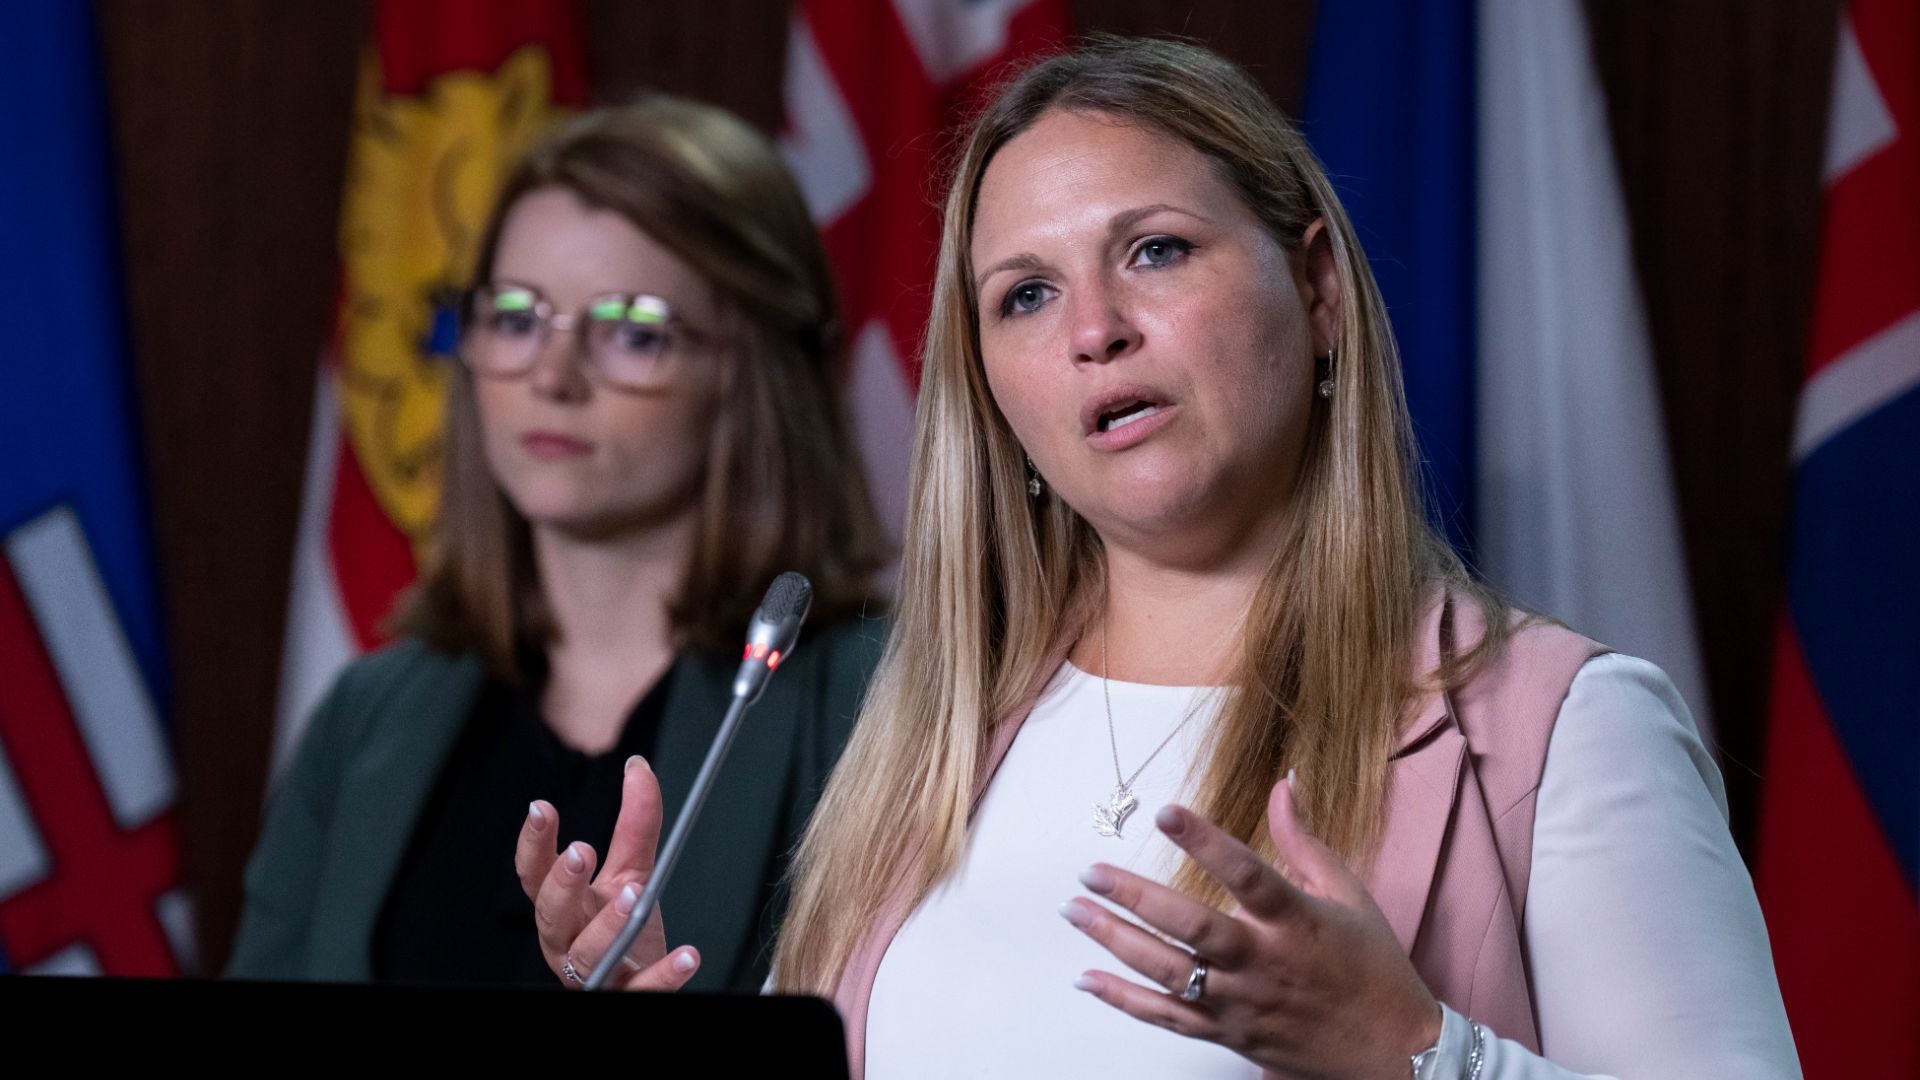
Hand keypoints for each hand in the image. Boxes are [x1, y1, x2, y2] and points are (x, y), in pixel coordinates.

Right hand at [513, 754, 700, 990]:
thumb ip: (634, 825)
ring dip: (608, 925)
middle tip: (581, 850)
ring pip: (587, 955)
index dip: (534, 844)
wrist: (642, 981)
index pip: (534, 876)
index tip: (541, 807)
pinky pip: (641, 990)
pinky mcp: (627, 996)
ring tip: (634, 893)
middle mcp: (567, 942)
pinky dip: (663, 975)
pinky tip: (689, 955)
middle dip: (562, 884)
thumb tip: (638, 767)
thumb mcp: (631, 871)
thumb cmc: (624, 927)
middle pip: (550, 915)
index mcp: (562, 908)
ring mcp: (594, 975)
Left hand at [1060, 774, 1440, 1078]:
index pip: (1246, 874)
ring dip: (1116, 942)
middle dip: (1136, 898)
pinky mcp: (1229, 1034)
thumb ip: (1304, 840)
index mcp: (1297, 920)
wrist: (1394, 1054)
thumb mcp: (1349, 894)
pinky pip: (1168, 1018)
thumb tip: (1283, 784)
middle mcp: (1264, 962)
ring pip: (1169, 973)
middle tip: (1091, 873)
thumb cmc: (1373, 967)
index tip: (1164, 812)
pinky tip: (1088, 979)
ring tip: (1075, 911)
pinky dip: (1124, 1001)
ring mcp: (1242, 1002)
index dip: (1205, 841)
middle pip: (1192, 928)